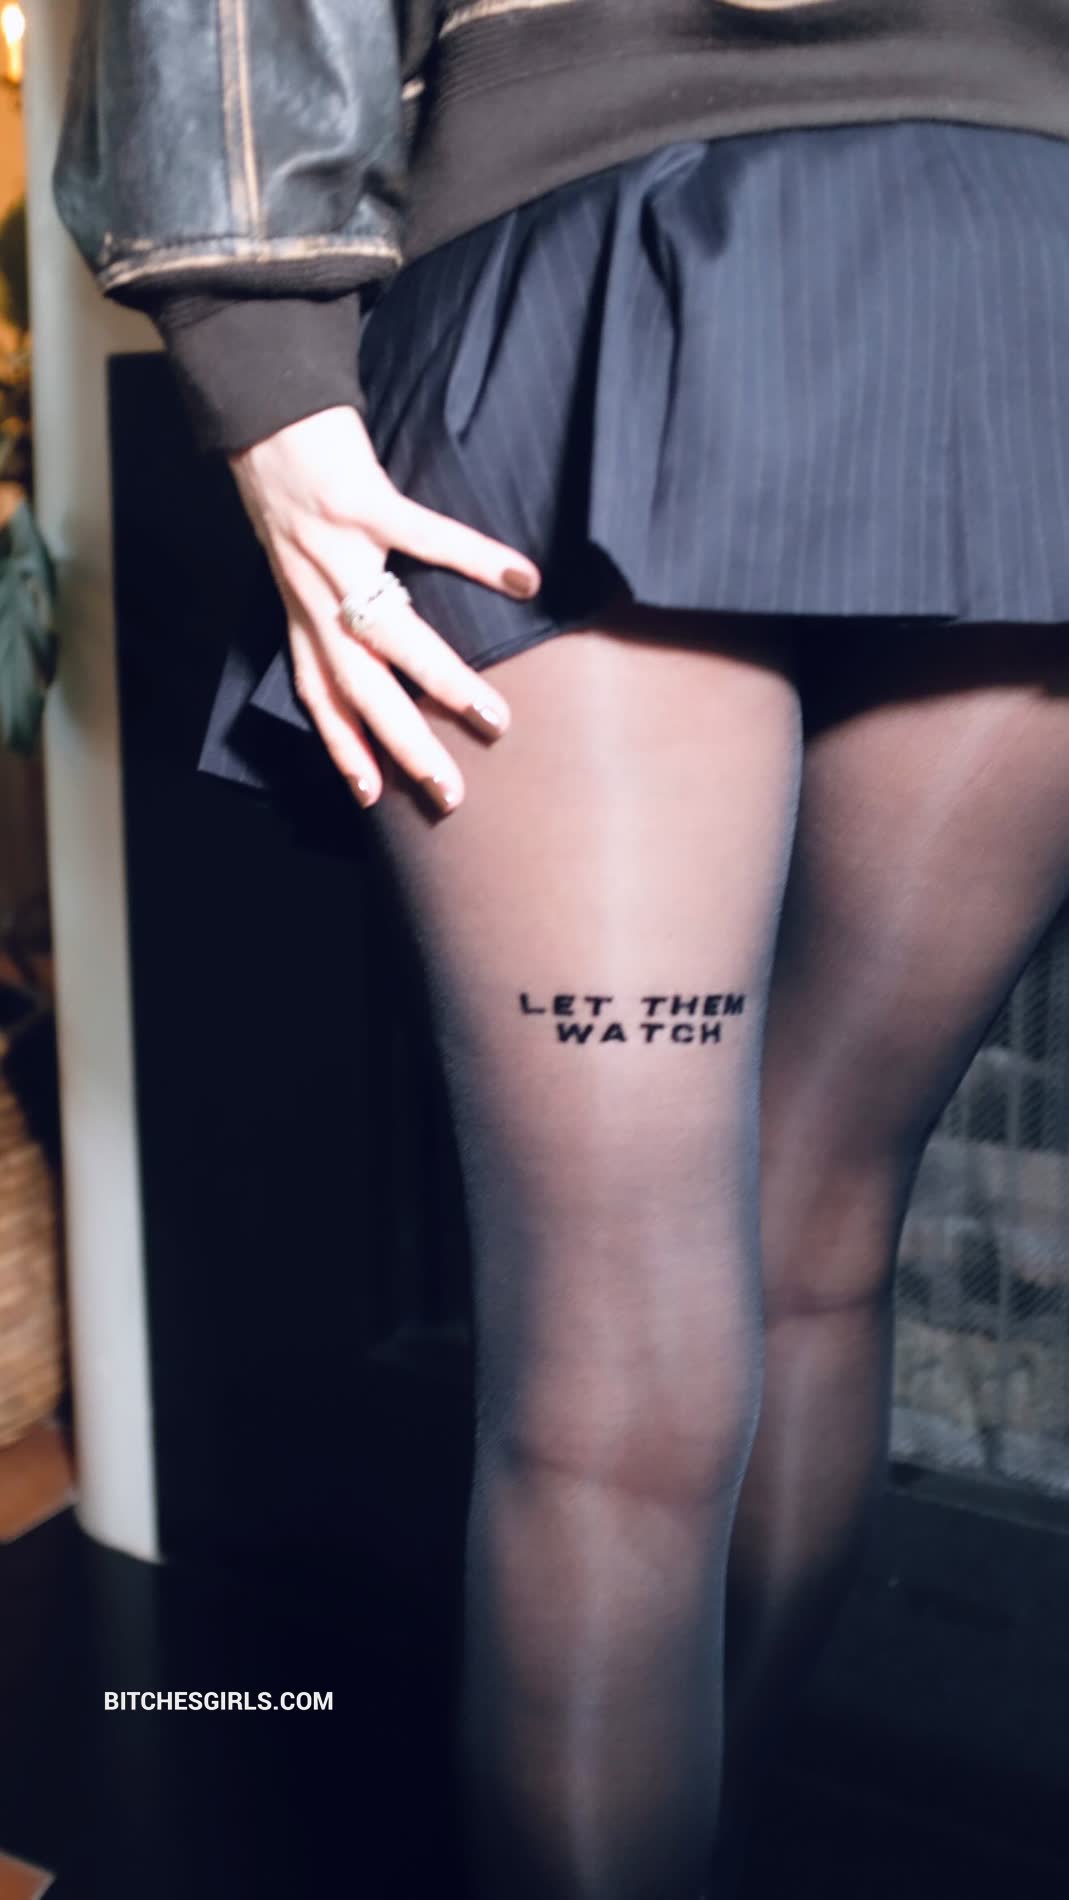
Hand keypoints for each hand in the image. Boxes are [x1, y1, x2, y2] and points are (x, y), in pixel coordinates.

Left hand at [227, 404, 541, 813]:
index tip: (373, 797)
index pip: (318, 695)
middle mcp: (314, 594)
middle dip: (404, 747)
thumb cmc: (286, 486)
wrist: (261, 409)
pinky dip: (477, 560)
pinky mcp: (363, 502)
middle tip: (449, 792)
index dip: (342, 747)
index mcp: (301, 611)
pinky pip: (427, 538)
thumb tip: (368, 644)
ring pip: (391, 635)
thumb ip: (323, 605)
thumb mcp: (292, 560)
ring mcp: (338, 552)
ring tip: (492, 716)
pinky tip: (523, 582)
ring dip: (441, 682)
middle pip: (359, 688)